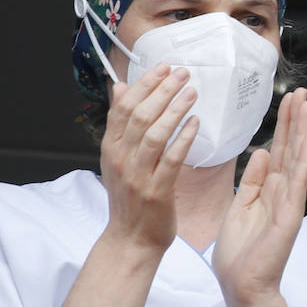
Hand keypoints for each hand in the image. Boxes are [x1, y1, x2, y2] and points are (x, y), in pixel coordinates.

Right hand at [99, 63, 199, 252]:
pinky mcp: (156, 191)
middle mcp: (120, 158)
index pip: (124, 108)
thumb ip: (122, 124)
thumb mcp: (118, 158)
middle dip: (161, 91)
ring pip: (155, 134)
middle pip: (140, 116)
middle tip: (182, 73)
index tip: (163, 67)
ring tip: (192, 92)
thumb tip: (121, 88)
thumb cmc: (130, 198)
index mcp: (111, 148)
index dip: (144, 85)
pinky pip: (171, 159)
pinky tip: (196, 124)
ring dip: (174, 110)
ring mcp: (137, 175)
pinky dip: (183, 139)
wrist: (130, 240)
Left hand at [213, 88, 306, 306]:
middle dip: (295, 119)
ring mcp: (289, 203)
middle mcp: (284, 192)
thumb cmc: (240, 251)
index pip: (279, 149)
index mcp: (270, 189)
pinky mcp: (290, 216)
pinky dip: (303, 161)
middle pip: (290, 148)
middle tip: (301, 90)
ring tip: (306, 105)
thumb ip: (253, 180)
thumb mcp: (241, 206)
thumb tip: (262, 151)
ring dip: (302, 131)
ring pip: (296, 159)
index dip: (283, 124)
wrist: (243, 283)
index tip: (288, 98)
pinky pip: (297, 183)